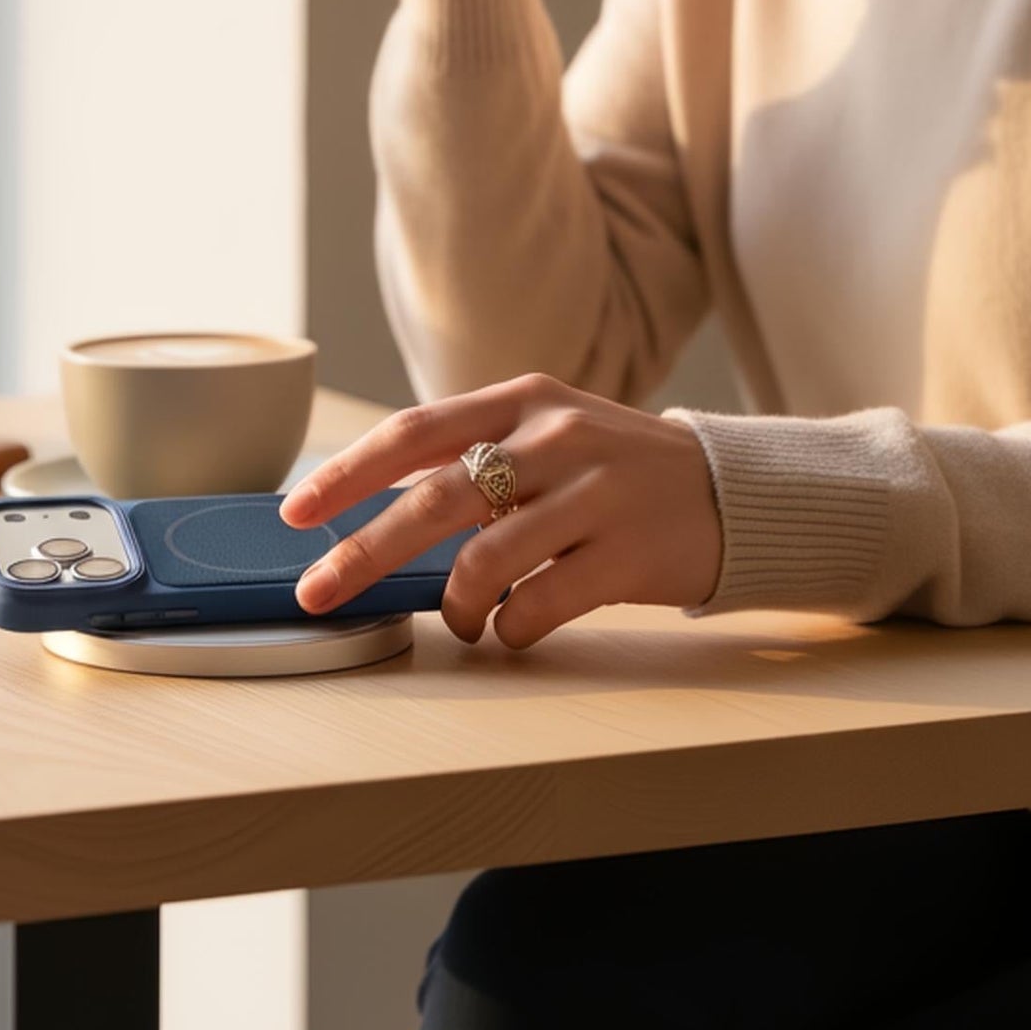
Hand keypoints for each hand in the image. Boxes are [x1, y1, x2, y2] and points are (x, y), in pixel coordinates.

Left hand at [279, 374, 722, 647]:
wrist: (733, 491)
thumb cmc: (619, 470)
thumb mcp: (549, 433)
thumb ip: (476, 457)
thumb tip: (372, 507)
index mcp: (523, 400)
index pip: (415, 432)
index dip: (348, 472)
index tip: (296, 511)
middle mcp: (555, 437)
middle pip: (434, 499)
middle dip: (362, 552)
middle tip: (318, 590)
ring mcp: (594, 494)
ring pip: (483, 561)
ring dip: (452, 606)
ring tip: (461, 618)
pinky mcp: (626, 553)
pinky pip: (537, 605)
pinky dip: (509, 629)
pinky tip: (514, 627)